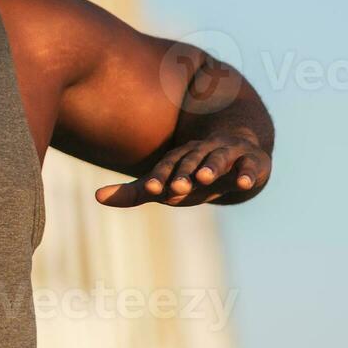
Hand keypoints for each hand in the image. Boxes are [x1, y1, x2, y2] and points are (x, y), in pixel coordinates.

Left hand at [94, 133, 269, 207]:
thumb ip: (135, 192)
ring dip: (212, 167)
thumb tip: (95, 197)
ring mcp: (229, 153)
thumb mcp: (168, 184)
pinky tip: (244, 184)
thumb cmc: (195, 174)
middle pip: (192, 160)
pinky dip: (247, 173)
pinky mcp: (252, 160)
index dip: (159, 177)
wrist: (240, 154)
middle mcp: (203, 151)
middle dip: (184, 173)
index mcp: (181, 157)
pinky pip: (250, 165)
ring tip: (206, 179)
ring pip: (219, 157)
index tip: (152, 189)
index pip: (167, 166)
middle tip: (176, 188)